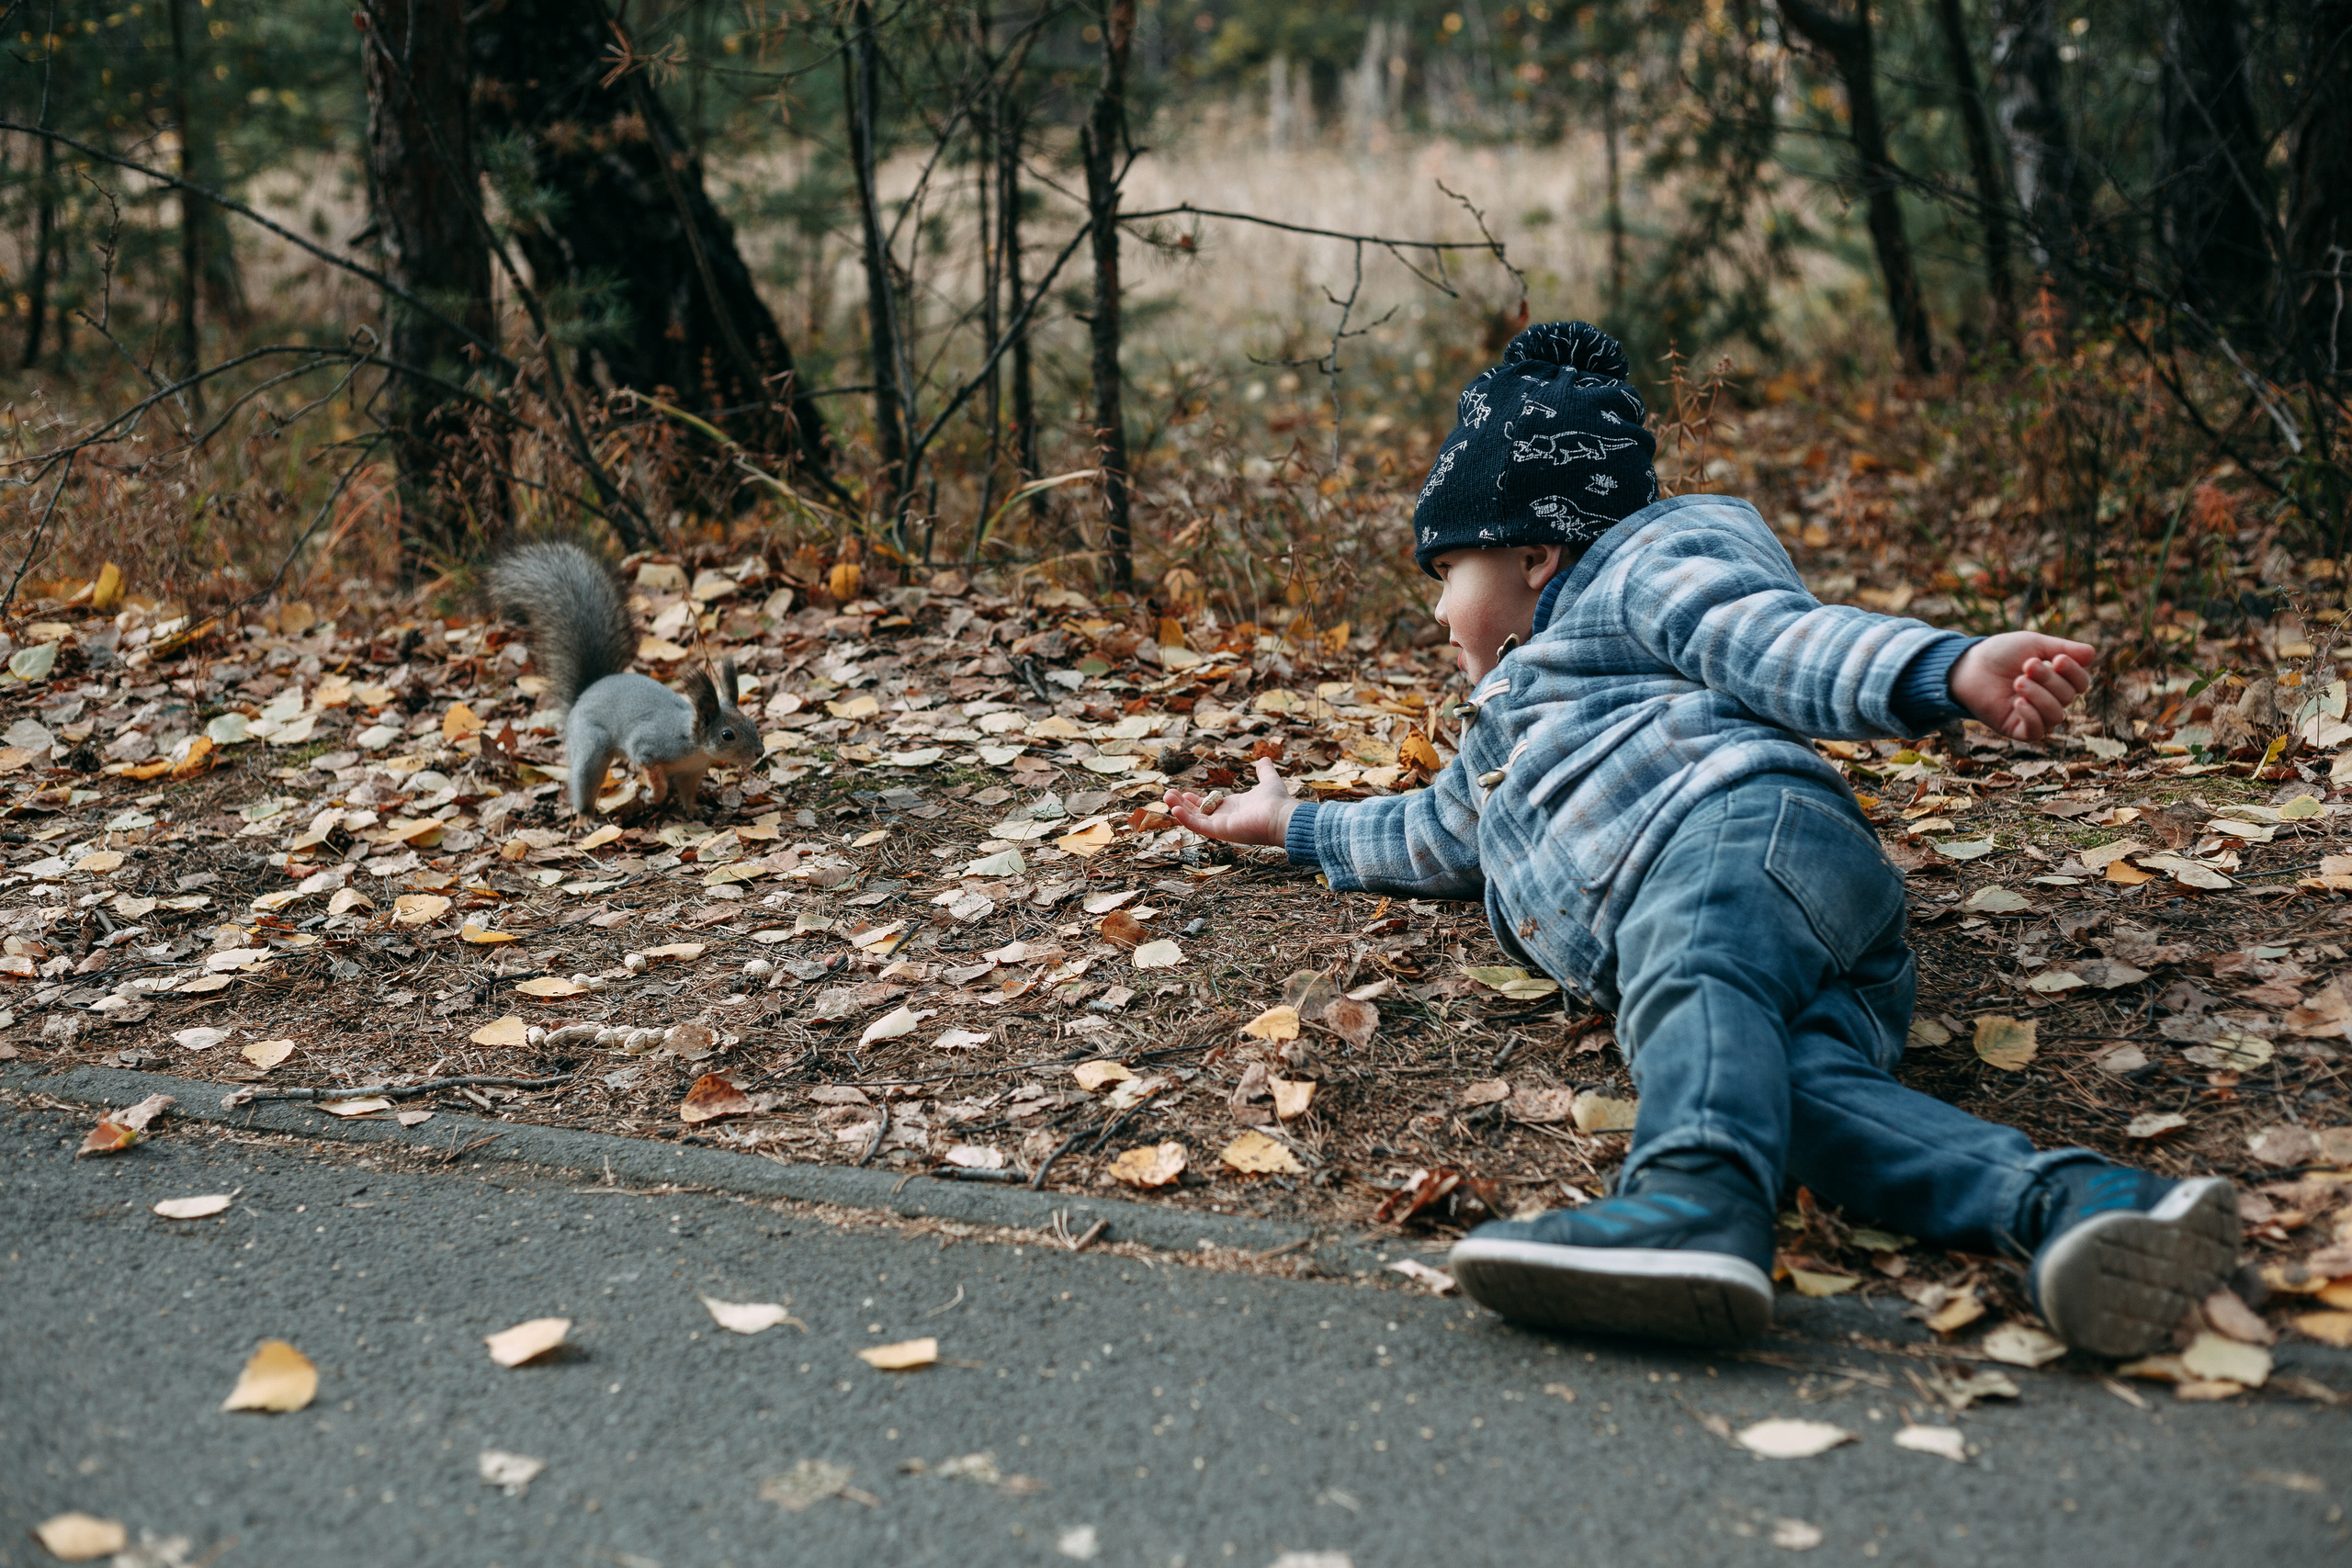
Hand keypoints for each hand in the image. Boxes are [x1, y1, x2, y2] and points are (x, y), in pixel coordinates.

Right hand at [1164, 757, 1295, 846]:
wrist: (1282, 816)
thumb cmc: (1277, 802)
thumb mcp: (1268, 781)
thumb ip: (1264, 771)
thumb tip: (1264, 760)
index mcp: (1233, 808)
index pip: (1209, 805)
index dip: (1195, 800)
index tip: (1184, 791)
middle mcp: (1225, 818)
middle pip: (1198, 812)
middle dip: (1182, 804)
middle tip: (1168, 794)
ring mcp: (1221, 826)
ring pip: (1194, 819)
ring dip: (1179, 809)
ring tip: (1166, 797)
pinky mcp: (1220, 831)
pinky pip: (1198, 826)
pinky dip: (1185, 818)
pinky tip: (1174, 809)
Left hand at [1949, 632, 2096, 740]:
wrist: (1969, 667)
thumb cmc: (2001, 654)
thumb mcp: (2034, 644)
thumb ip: (2063, 648)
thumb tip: (2092, 654)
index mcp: (2058, 680)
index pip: (2081, 683)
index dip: (2074, 672)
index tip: (2057, 659)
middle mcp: (2050, 700)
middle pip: (2068, 697)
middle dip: (2049, 679)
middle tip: (2027, 666)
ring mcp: (2034, 716)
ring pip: (2056, 715)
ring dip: (2040, 696)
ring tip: (2018, 681)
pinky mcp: (2017, 729)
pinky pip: (2037, 732)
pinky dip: (2031, 717)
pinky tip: (2018, 702)